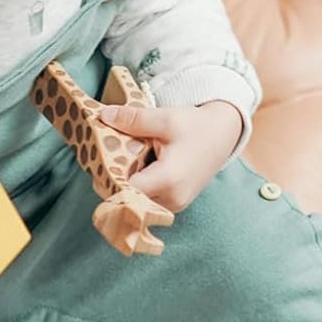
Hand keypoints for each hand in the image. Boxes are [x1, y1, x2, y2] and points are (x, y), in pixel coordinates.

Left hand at [97, 100, 242, 214]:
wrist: (224, 135)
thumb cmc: (196, 126)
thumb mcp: (165, 118)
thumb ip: (134, 120)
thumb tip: (104, 115)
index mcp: (167, 180)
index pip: (126, 191)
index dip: (108, 179)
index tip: (98, 164)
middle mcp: (171, 199)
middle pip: (130, 199)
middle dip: (114, 182)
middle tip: (104, 161)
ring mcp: (174, 206)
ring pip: (138, 203)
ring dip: (126, 188)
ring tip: (120, 165)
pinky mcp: (175, 205)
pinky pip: (148, 202)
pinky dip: (139, 190)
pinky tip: (135, 172)